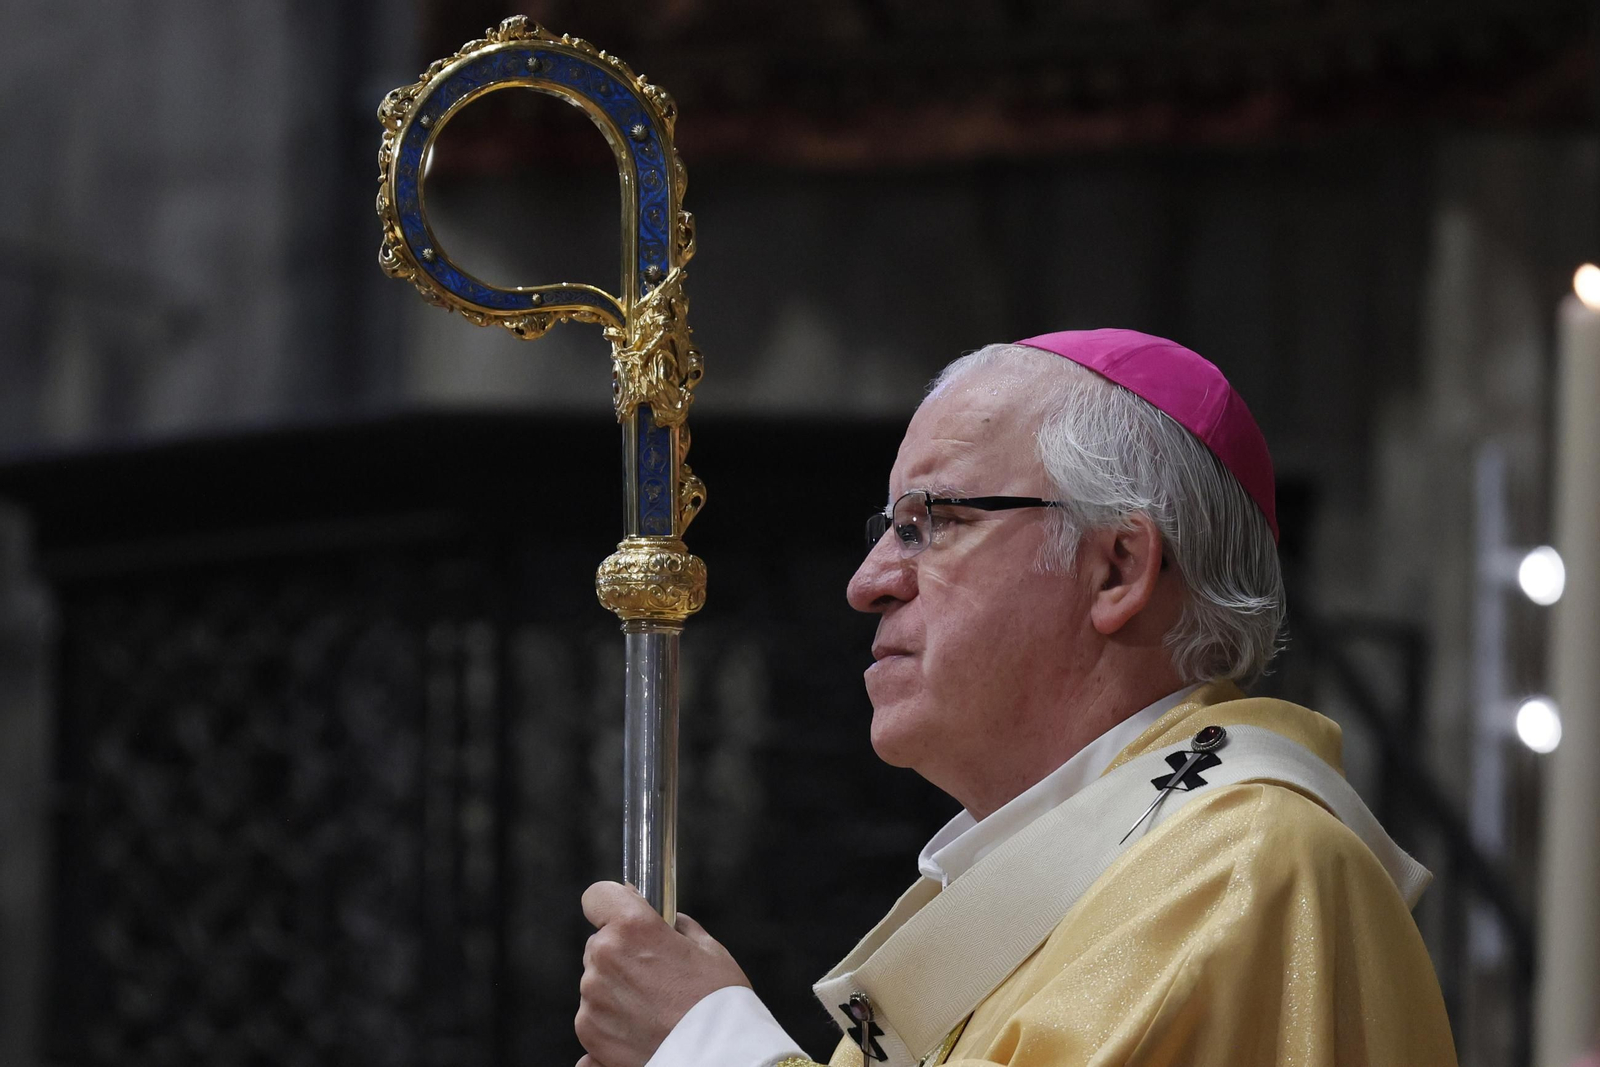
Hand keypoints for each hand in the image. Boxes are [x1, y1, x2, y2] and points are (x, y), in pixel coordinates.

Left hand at [575, 881, 751, 1066]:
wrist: (715, 1057)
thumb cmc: (718, 1001)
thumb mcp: (708, 949)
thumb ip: (676, 927)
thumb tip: (665, 921)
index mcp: (632, 927)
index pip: (598, 895)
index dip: (611, 903)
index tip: (622, 913)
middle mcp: (604, 958)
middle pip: (600, 943)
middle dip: (621, 953)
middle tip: (655, 974)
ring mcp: (592, 998)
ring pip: (597, 980)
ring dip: (617, 988)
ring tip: (653, 1007)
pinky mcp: (589, 1032)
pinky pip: (594, 1014)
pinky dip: (612, 1019)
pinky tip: (642, 1028)